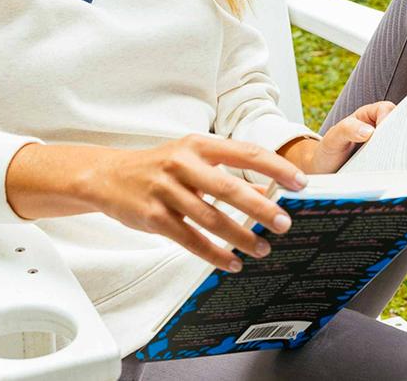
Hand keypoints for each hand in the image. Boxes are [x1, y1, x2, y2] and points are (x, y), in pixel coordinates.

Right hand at [91, 134, 308, 272]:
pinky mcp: (154, 216)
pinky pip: (190, 239)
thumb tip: (264, 193)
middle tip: (285, 223)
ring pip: (211, 218)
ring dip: (241, 237)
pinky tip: (231, 262)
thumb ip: (222, 169)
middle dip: (261, 208)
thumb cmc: (158, 166)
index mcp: (198, 144)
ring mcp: (166, 190)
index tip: (299, 183)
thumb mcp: (189, 155)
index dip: (275, 168)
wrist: (108, 175)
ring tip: (262, 248)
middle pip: (230, 188)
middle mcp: (183, 164)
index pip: (245, 153)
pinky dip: (214, 254)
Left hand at [278, 101, 395, 173]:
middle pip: (398, 125)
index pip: (385, 109)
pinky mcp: (383, 162)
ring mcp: (381, 146)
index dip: (388, 117)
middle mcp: (377, 130)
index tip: (383, 132)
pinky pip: (394, 160)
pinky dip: (395, 165)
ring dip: (399, 152)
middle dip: (400, 135)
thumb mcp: (333, 138)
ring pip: (399, 144)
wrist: (322, 171)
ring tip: (393, 163)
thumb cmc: (328, 149)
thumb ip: (346, 130)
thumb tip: (369, 131)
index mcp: (366, 117)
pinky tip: (392, 173)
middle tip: (394, 149)